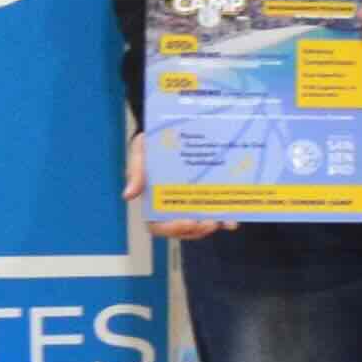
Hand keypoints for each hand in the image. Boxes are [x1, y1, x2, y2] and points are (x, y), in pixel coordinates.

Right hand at [128, 125, 222, 244]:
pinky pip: (216, 211)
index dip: (172, 229)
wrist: (171, 130)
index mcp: (154, 201)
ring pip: (200, 224)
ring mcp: (191, 202)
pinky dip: (225, 218)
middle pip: (183, 229)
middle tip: (209, 223)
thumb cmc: (152, 144)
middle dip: (197, 230)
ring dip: (212, 227)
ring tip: (224, 222)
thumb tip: (128, 195)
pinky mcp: (207, 195)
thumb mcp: (141, 152)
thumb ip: (136, 172)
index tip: (187, 223)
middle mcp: (173, 205)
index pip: (158, 225)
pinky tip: (233, 219)